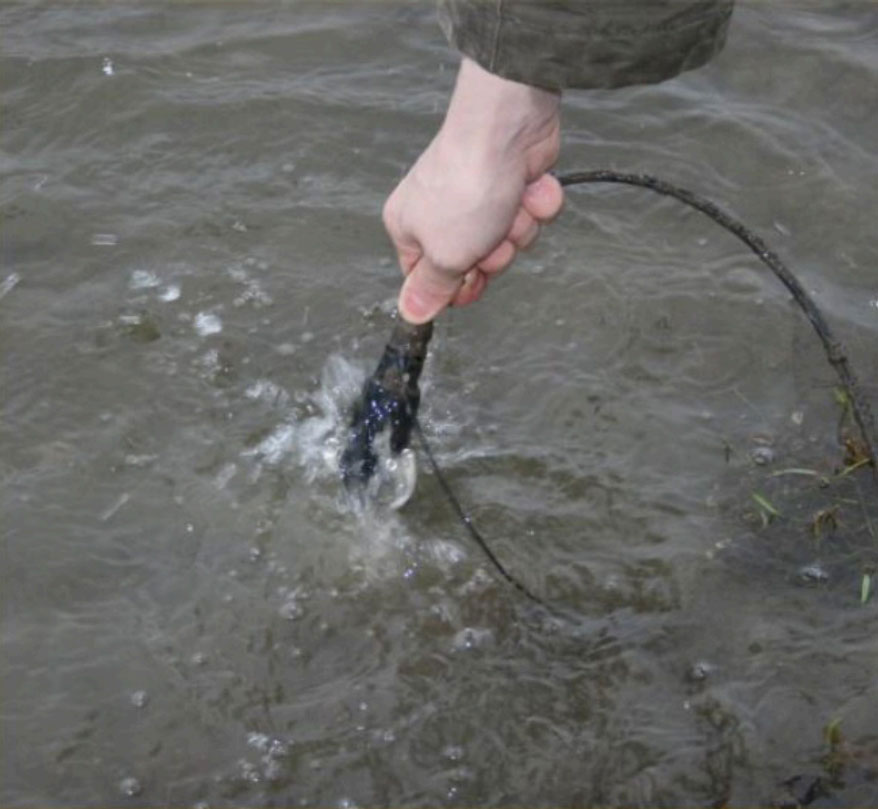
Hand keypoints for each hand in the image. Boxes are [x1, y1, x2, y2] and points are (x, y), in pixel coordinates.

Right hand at [383, 58, 563, 323]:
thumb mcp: (445, 256)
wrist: (506, 129)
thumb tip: (410, 314)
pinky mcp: (513, 183)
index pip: (431, 279)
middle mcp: (442, 213)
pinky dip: (535, 204)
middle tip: (491, 236)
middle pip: (476, 265)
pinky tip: (528, 186)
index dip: (456, 287)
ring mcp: (480, 197)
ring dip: (518, 229)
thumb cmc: (466, 187)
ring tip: (509, 204)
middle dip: (495, 254)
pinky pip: (531, 214)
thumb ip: (432, 289)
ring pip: (509, 241)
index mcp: (411, 229)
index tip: (470, 279)